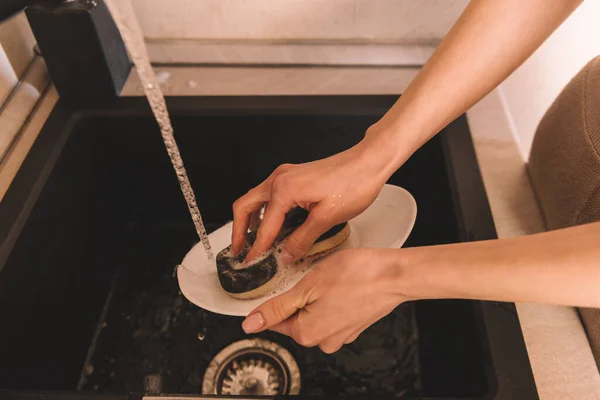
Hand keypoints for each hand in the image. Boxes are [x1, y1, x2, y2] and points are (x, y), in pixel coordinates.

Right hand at [232, 130, 399, 263]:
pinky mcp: (294, 176)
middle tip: (239, 251)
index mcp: (284, 190)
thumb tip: (286, 254)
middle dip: (239, 231)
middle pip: (245, 206)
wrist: (369, 162)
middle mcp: (279, 179)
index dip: (256, 248)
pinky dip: (264, 212)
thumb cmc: (353, 183)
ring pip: (255, 199)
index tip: (250, 262)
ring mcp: (285, 175)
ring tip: (252, 241)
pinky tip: (272, 225)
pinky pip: (269, 195)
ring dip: (250, 220)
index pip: (264, 227)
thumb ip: (302, 238)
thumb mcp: (327, 218)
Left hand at [240, 248, 406, 353]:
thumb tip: (251, 323)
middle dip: (299, 296)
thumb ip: (277, 307)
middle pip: (295, 318)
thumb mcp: (308, 286)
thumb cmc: (357, 276)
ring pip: (315, 314)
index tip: (287, 283)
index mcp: (307, 333)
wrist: (395, 275)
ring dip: (317, 297)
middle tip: (312, 275)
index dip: (276, 298)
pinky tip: (341, 284)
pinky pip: (333, 313)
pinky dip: (333, 299)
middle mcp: (324, 341)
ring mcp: (341, 335)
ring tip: (330, 278)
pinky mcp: (353, 326)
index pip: (275, 320)